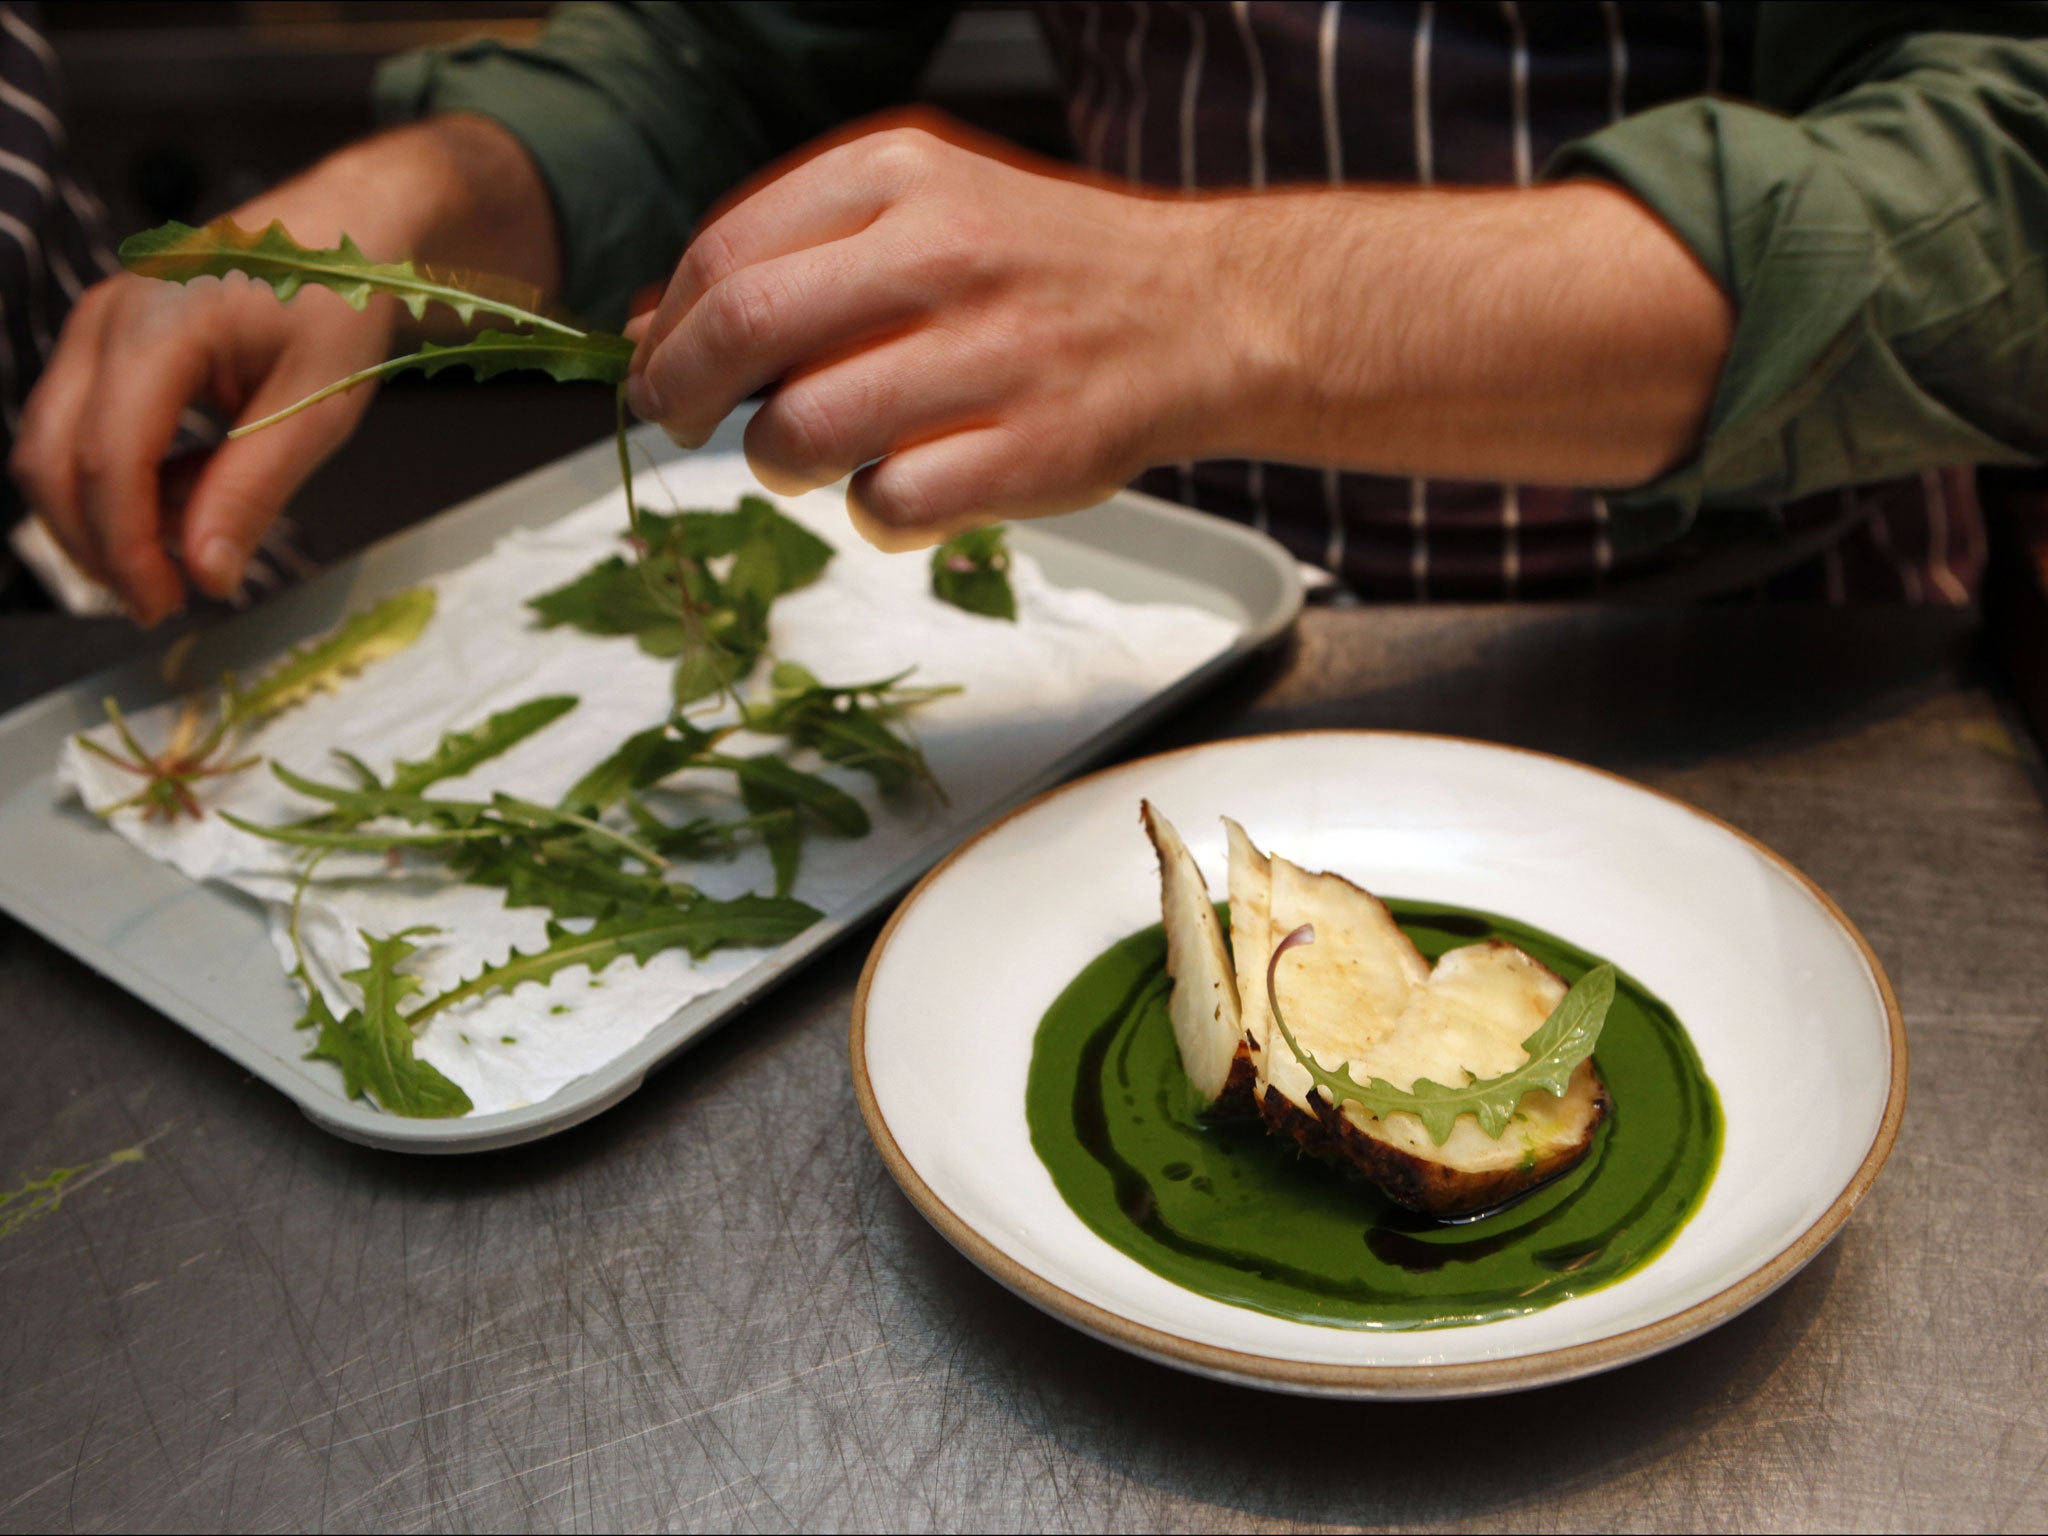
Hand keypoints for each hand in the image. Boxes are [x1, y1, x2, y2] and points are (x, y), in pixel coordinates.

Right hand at [13, 269, 392, 623]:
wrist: (348, 231)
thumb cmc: (342, 301)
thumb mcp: (318, 408)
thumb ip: (254, 490)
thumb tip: (207, 573)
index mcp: (163, 323)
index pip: (110, 459)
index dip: (126, 547)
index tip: (165, 604)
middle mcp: (108, 317)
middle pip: (53, 457)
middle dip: (96, 544)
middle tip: (161, 601)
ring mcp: (97, 324)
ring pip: (52, 445)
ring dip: (100, 518)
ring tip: (180, 558)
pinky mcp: (106, 342)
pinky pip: (81, 426)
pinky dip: (119, 481)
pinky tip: (186, 501)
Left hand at [626, 120, 1729, 546]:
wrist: (1205, 312)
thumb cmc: (1043, 271)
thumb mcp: (922, 212)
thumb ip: (793, 254)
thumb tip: (649, 321)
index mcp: (901, 175)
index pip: (727, 253)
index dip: (669, 326)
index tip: (659, 365)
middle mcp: (940, 254)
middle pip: (746, 332)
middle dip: (683, 395)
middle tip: (686, 422)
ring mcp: (987, 357)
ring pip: (803, 434)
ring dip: (779, 463)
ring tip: (814, 456)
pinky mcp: (1026, 453)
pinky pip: (887, 507)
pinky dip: (870, 514)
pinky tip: (905, 487)